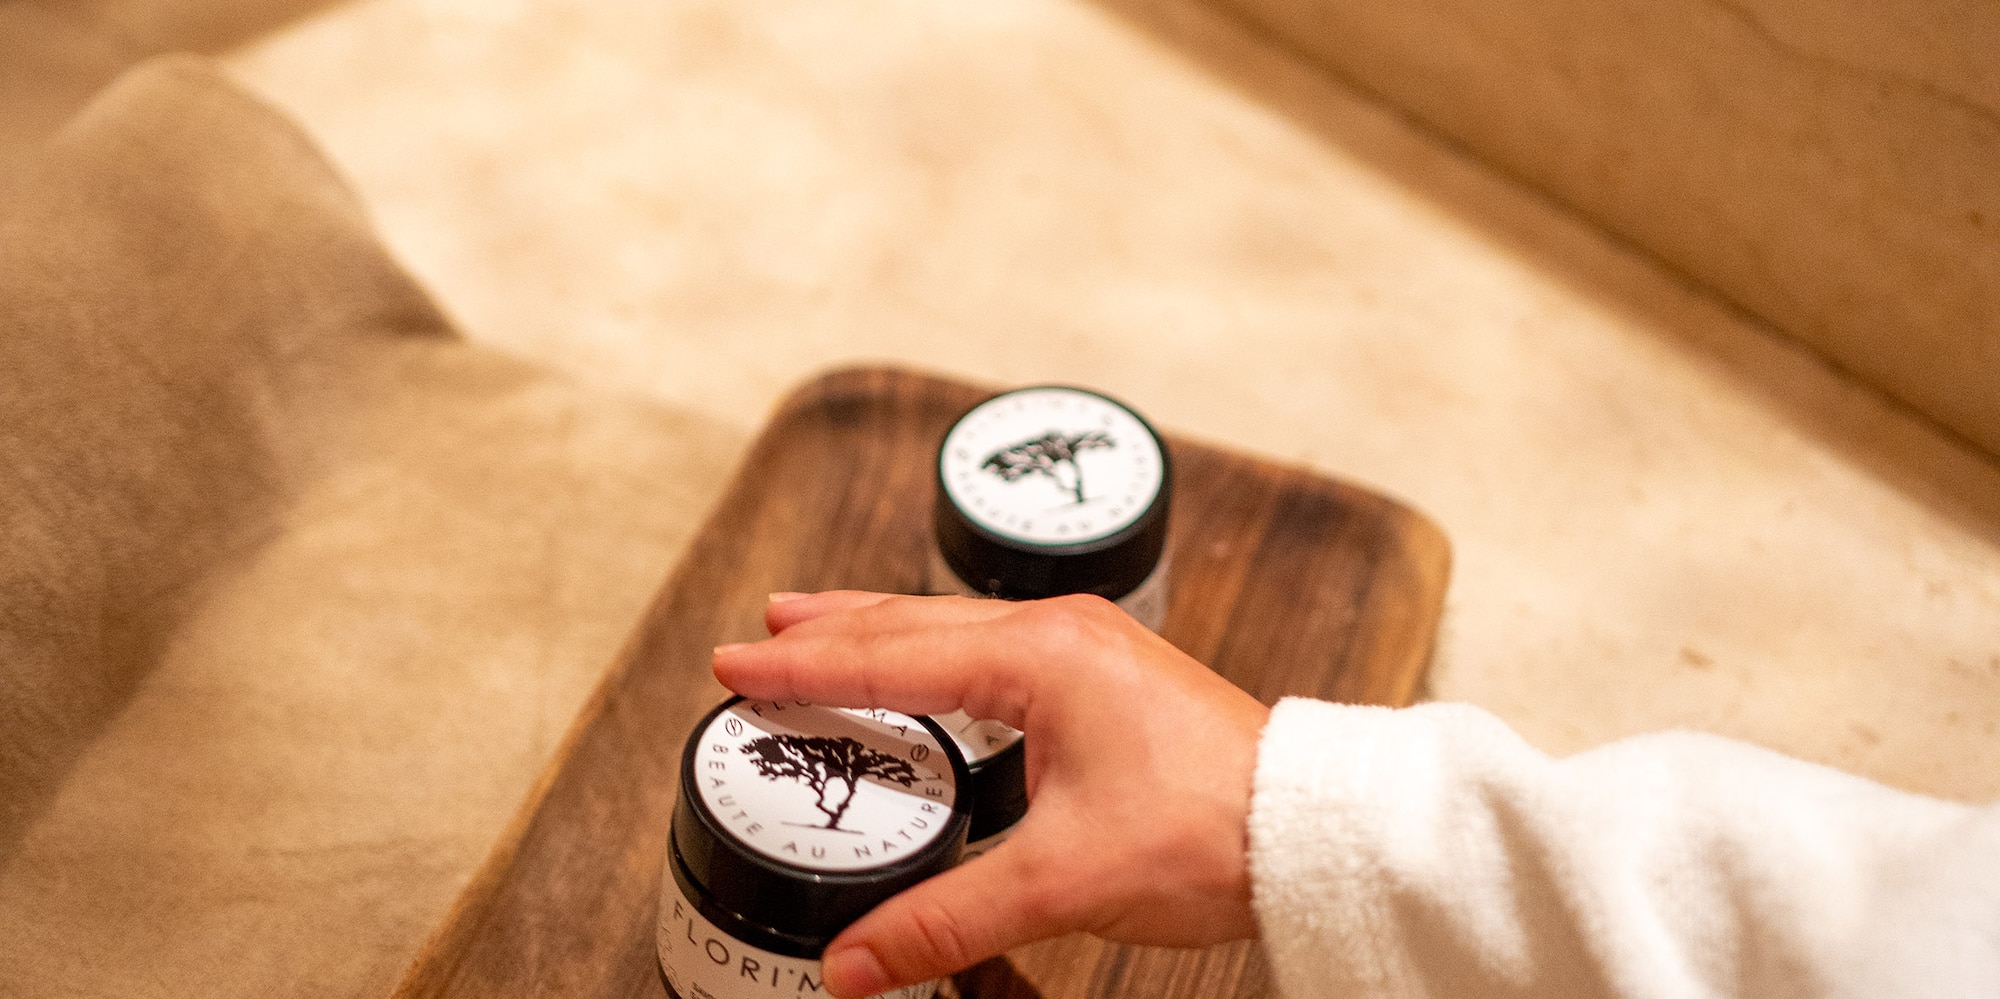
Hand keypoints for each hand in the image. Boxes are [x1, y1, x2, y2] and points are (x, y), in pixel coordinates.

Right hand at [711, 590, 1268, 997]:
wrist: (1312, 828)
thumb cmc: (1212, 831)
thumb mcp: (1063, 881)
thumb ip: (945, 919)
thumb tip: (852, 964)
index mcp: (1038, 656)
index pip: (889, 653)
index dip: (804, 663)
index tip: (735, 663)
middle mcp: (1059, 634)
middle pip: (913, 621)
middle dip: (832, 626)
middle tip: (762, 629)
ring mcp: (1087, 649)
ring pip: (955, 628)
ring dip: (883, 631)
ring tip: (821, 628)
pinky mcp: (1106, 677)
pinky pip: (994, 650)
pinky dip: (937, 656)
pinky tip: (928, 675)